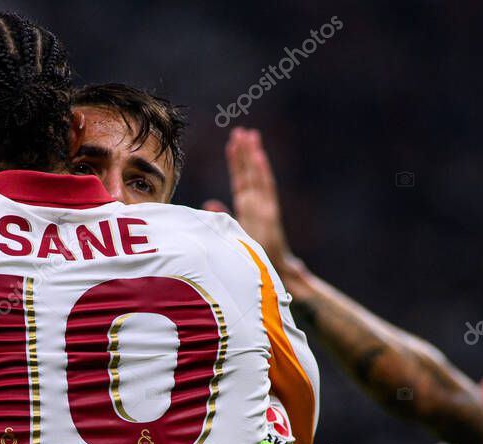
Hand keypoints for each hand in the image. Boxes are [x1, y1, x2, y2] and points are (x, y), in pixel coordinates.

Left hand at [203, 128, 290, 270]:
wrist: (274, 274)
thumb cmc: (252, 257)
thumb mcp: (232, 235)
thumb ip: (222, 217)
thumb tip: (208, 204)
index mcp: (248, 209)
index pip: (241, 179)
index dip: (236, 162)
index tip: (232, 143)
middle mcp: (257, 205)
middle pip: (249, 174)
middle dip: (244, 153)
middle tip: (240, 131)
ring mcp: (264, 208)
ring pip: (257, 177)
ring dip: (253, 156)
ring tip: (250, 136)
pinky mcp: (269, 215)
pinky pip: (265, 190)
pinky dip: (262, 173)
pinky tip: (258, 156)